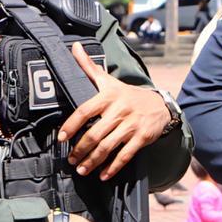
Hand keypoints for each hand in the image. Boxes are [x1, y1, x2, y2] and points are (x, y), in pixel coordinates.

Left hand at [60, 43, 170, 179]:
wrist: (159, 105)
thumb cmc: (127, 94)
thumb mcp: (109, 81)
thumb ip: (89, 67)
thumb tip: (73, 46)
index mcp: (108, 96)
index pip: (85, 111)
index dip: (71, 125)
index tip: (61, 138)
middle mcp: (119, 110)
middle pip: (95, 134)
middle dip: (80, 150)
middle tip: (71, 160)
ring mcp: (131, 125)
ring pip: (108, 147)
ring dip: (93, 161)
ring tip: (82, 170)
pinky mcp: (141, 138)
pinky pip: (125, 155)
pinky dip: (113, 167)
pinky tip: (103, 175)